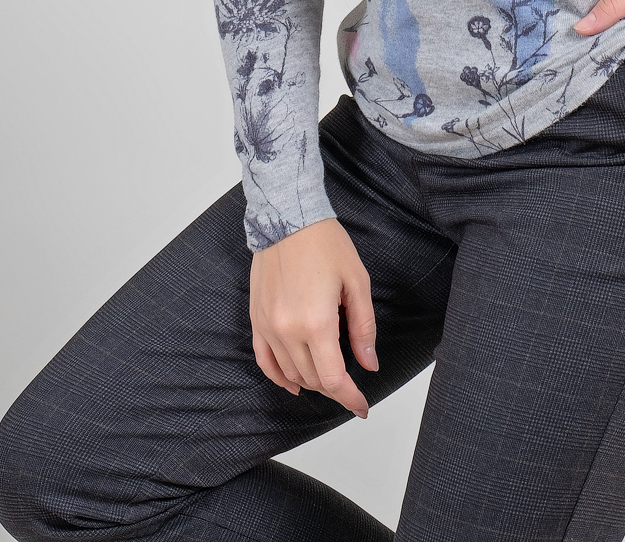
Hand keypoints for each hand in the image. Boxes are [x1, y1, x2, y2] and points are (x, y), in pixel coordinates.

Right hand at [249, 217, 376, 416]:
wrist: (287, 217)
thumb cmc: (325, 244)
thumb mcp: (356, 282)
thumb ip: (363, 328)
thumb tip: (368, 363)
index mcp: (316, 322)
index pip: (332, 378)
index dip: (349, 397)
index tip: (362, 406)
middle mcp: (287, 330)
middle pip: (312, 379)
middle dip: (334, 388)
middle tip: (352, 386)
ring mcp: (268, 326)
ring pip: (290, 373)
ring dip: (311, 381)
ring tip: (330, 378)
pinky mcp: (256, 319)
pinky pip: (265, 360)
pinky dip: (279, 376)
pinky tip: (293, 383)